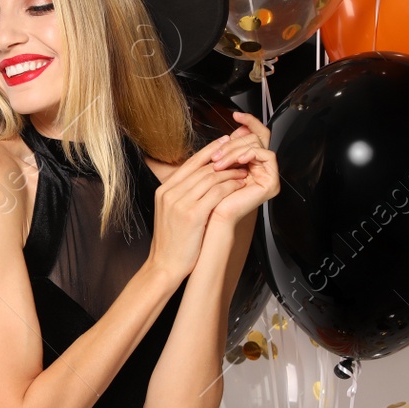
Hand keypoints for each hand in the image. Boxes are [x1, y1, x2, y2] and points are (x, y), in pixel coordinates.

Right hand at [147, 136, 250, 281]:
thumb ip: (183, 194)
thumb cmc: (173, 242)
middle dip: (225, 160)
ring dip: (231, 173)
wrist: (165, 265)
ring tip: (244, 171)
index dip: (210, 151)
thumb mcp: (171, 212)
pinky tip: (241, 185)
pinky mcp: (192, 214)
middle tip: (241, 157)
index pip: (190, 163)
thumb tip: (202, 180)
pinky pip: (216, 192)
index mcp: (164, 190)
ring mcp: (179, 203)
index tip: (224, 142)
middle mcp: (169, 193)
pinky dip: (231, 186)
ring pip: (211, 177)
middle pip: (202, 168)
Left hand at [206, 111, 278, 226]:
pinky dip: (251, 153)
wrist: (208, 218)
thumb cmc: (207, 195)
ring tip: (219, 162)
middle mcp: (259, 166)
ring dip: (236, 150)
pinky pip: (266, 155)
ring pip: (257, 144)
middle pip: (255, 137)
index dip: (248, 121)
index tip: (236, 115)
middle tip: (217, 155)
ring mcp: (266, 174)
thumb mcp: (212, 165)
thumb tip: (232, 131)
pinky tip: (238, 161)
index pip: (254, 134)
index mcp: (247, 161)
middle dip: (233, 142)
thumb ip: (222, 148)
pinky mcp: (271, 182)